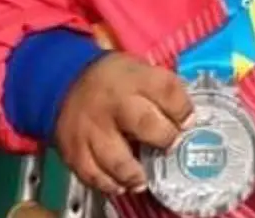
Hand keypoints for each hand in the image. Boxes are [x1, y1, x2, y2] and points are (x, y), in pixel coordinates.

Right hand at [53, 52, 194, 194]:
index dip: (183, 109)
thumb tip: (189, 117)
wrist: (65, 81)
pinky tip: (120, 184)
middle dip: (164, 139)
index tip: (188, 121)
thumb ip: (164, 92)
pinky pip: (93, 174)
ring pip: (117, 159)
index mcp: (133, 78)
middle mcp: (112, 102)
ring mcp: (92, 128)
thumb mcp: (139, 71)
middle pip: (145, 124)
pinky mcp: (75, 149)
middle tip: (169, 146)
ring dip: (135, 174)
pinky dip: (109, 184)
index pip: (167, 90)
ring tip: (143, 179)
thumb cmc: (112, 80)